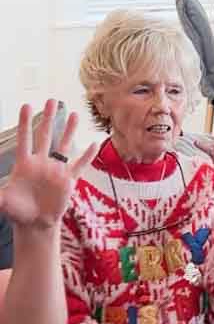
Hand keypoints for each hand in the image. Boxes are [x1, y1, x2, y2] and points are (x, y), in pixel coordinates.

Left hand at [0, 100, 96, 230]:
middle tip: (51, 101)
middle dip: (48, 118)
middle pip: (45, 135)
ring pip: (64, 145)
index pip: (24, 139)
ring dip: (69, 130)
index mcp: (24, 164)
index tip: (26, 105)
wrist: (35, 222)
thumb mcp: (4, 202)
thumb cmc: (18, 210)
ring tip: (75, 114)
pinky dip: (88, 156)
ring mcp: (56, 170)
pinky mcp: (68, 180)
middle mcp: (41, 162)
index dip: (25, 123)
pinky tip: (94, 143)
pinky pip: (80, 165)